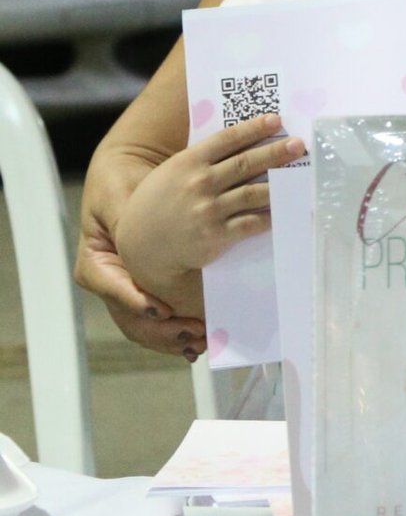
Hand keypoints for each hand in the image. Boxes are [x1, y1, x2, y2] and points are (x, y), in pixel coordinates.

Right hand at [75, 193, 206, 356]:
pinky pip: (162, 322)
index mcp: (95, 262)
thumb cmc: (123, 182)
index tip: (161, 309)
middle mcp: (111, 283)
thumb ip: (129, 223)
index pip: (111, 289)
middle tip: (192, 333)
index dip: (136, 302)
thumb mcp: (121, 197)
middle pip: (129, 319)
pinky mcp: (151, 292)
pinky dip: (179, 332)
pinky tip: (200, 338)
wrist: (135, 174)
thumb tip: (143, 247)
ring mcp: (130, 291)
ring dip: (173, 339)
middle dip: (161, 331)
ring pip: (146, 327)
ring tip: (200, 340)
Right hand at [114, 114, 304, 310]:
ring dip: (279, 183)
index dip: (253, 128)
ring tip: (299, 174)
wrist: (139, 243)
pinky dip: (268, 216)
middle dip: (276, 152)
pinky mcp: (215, 235)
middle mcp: (199, 182)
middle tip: (299, 144)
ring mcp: (208, 209)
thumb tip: (240, 144)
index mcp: (188, 161)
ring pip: (253, 192)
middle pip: (246, 163)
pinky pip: (249, 223)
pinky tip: (282, 209)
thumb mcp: (172, 172)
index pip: (227, 139)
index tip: (275, 120)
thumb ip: (200, 159)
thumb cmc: (160, 202)